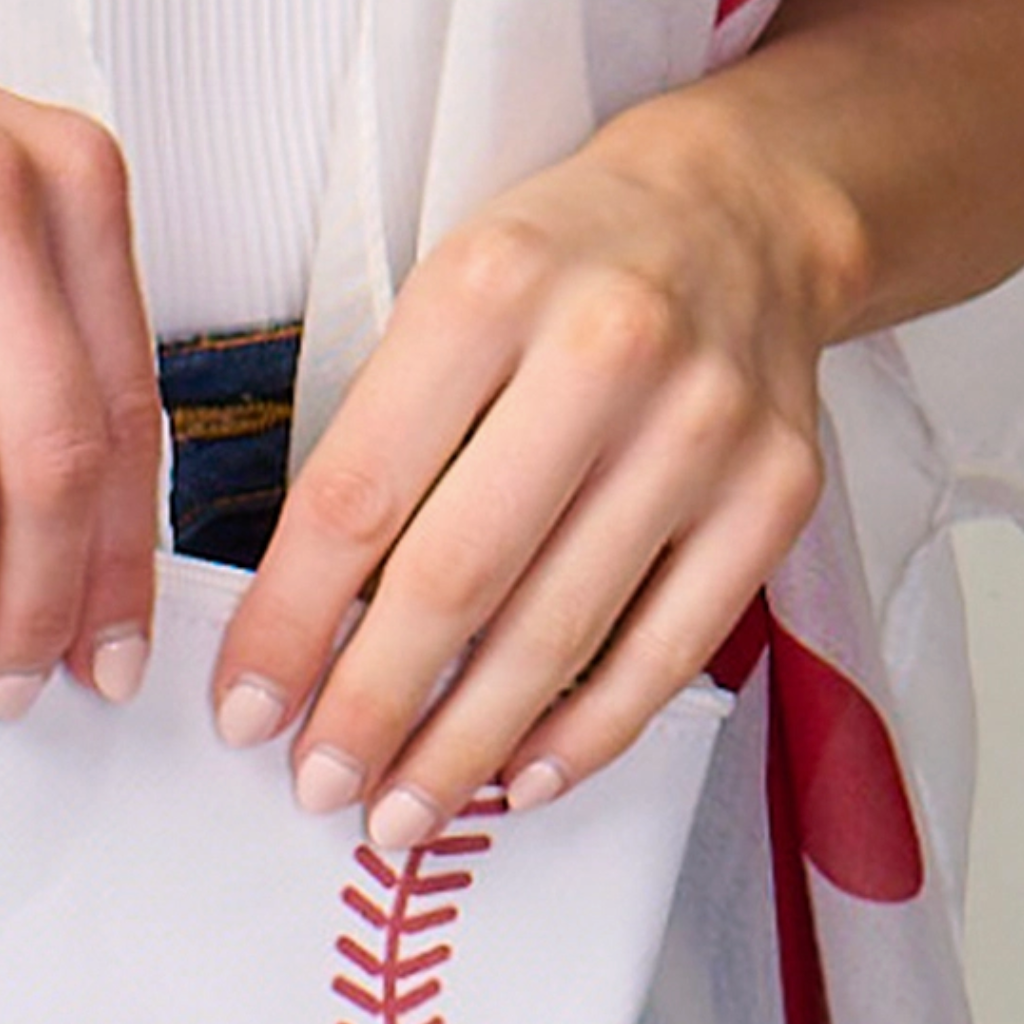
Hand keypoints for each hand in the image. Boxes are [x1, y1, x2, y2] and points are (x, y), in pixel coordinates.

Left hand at [212, 92, 843, 846]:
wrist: (744, 212)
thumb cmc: (558, 271)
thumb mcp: (438, 305)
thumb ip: (375, 449)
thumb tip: (298, 637)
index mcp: (485, 292)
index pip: (357, 496)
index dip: (289, 623)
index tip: (245, 711)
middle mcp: (606, 352)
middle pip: (457, 577)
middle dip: (372, 706)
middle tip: (318, 787)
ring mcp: (705, 429)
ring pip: (560, 629)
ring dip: (466, 745)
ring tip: (401, 811)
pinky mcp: (778, 492)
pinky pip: (669, 648)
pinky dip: (588, 731)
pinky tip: (522, 781)